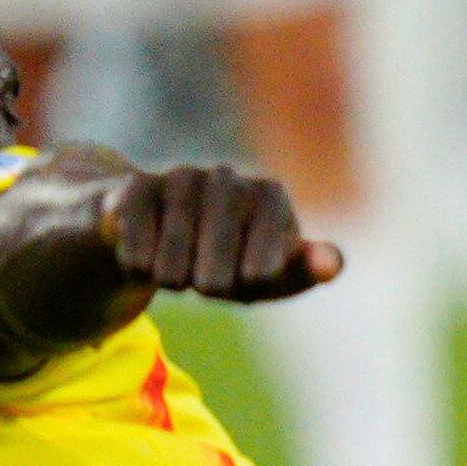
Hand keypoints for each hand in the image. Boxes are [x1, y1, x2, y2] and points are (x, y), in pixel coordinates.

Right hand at [104, 164, 343, 305]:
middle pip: (215, 279)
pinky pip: (136, 258)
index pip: (262, 274)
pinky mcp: (134, 188)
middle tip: (208, 271)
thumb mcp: (271, 272)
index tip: (247, 269)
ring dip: (171, 280)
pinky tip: (146, 251)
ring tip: (178, 261)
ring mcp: (179, 177)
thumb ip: (304, 270)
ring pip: (171, 270)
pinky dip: (138, 269)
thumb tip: (332, 266)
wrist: (160, 230)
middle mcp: (227, 177)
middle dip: (209, 288)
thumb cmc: (230, 255)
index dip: (247, 285)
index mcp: (269, 195)